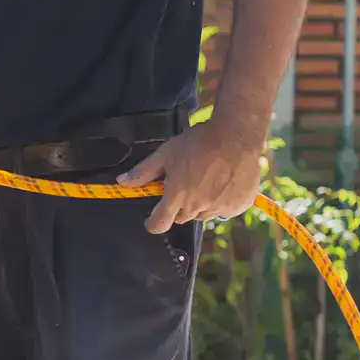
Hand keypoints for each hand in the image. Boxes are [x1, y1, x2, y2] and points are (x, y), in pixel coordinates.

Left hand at [118, 120, 266, 233]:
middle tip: (186, 183)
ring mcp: (220, 208)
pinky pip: (225, 211)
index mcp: (177, 196)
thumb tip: (122, 182)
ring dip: (201, 203)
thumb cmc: (199, 142)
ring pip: (203, 214)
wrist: (238, 134)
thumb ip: (144, 171)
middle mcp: (197, 207)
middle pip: (181, 217)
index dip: (153, 222)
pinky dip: (222, 202)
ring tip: (207, 179)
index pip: (159, 224)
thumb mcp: (167, 153)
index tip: (153, 217)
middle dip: (179, 205)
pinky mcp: (238, 206)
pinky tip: (224, 183)